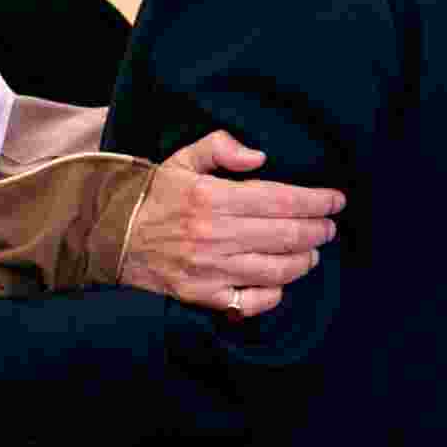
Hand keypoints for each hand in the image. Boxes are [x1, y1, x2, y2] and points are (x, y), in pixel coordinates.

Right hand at [121, 130, 344, 317]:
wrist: (111, 236)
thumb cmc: (152, 195)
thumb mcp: (181, 160)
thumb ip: (220, 147)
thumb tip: (260, 157)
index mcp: (211, 197)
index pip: (279, 199)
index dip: (315, 200)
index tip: (336, 200)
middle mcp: (214, 234)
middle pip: (286, 235)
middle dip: (318, 230)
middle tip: (330, 225)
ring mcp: (210, 269)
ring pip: (277, 270)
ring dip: (304, 259)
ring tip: (313, 251)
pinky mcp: (203, 295)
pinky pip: (253, 300)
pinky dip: (275, 292)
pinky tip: (280, 279)